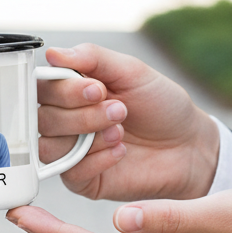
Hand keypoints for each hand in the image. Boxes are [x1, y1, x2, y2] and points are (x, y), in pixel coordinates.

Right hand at [37, 44, 218, 201]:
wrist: (190, 145)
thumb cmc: (160, 105)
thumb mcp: (131, 71)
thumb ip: (92, 58)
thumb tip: (53, 52)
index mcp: (70, 91)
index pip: (41, 89)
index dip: (62, 90)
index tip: (97, 88)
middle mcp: (65, 121)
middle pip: (43, 118)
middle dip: (82, 114)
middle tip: (120, 110)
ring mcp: (71, 152)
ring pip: (49, 146)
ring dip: (86, 136)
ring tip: (121, 130)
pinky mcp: (83, 180)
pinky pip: (70, 173)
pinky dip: (97, 160)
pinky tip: (121, 151)